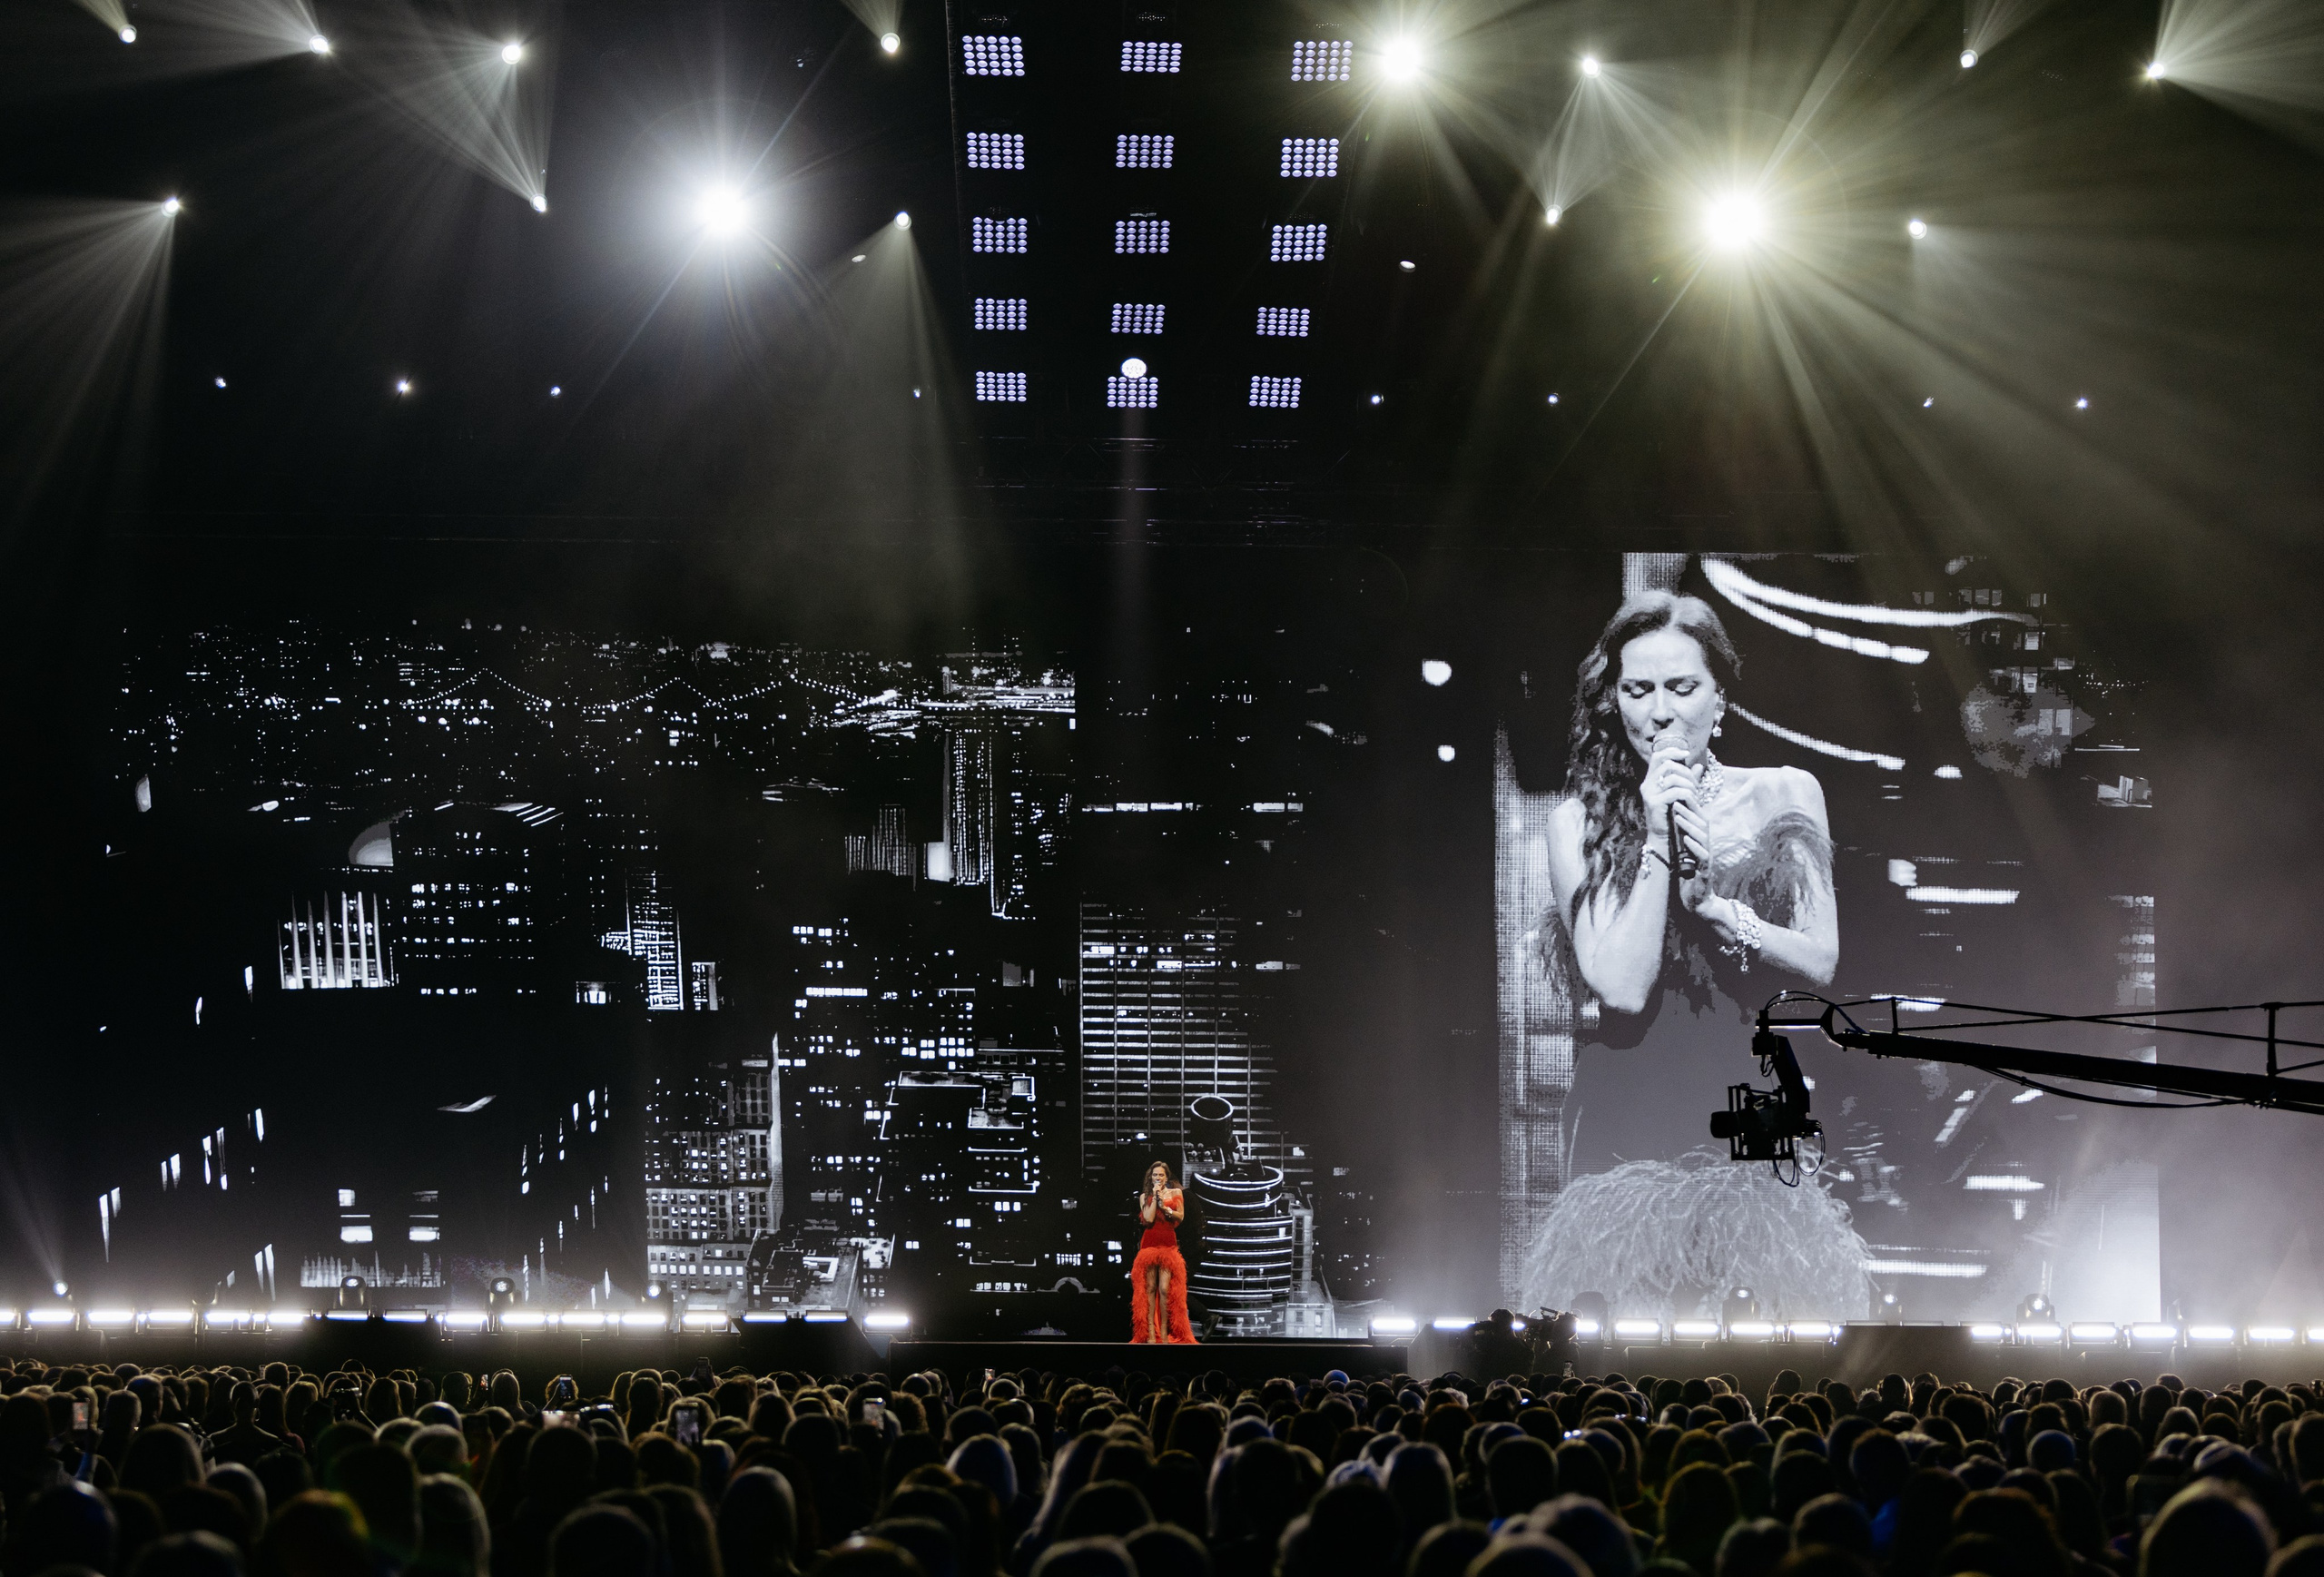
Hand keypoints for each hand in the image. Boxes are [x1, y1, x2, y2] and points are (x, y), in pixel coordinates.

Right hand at [1640, 736, 1695, 837]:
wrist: (1665, 838)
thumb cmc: (1673, 815)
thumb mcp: (1682, 794)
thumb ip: (1688, 779)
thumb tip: (1699, 765)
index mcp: (1651, 780)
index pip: (1658, 757)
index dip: (1672, 752)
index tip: (1686, 753)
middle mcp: (1647, 785)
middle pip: (1667, 764)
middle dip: (1686, 771)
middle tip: (1695, 784)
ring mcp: (1649, 794)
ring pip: (1673, 778)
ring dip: (1689, 784)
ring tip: (1695, 794)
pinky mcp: (1654, 803)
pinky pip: (1675, 792)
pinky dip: (1687, 794)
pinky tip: (1692, 801)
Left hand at [1670, 796, 1715, 912]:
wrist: (1697, 900)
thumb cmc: (1689, 876)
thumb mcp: (1683, 853)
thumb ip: (1681, 837)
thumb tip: (1672, 819)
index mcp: (1700, 841)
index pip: (1698, 818)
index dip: (1690, 805)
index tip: (1677, 793)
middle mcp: (1706, 847)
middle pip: (1702, 823)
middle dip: (1689, 810)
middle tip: (1675, 799)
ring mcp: (1707, 859)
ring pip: (1703, 837)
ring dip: (1690, 825)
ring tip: (1677, 816)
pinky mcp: (1706, 872)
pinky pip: (1703, 856)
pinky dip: (1695, 846)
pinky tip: (1686, 839)